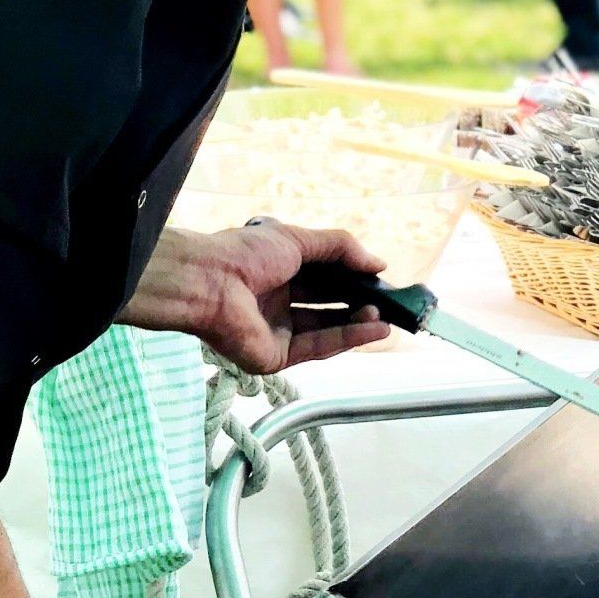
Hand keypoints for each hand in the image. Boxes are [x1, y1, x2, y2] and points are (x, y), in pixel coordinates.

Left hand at [124, 221, 389, 371]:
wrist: (208, 282)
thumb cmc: (246, 254)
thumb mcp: (299, 240)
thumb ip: (341, 249)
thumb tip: (379, 263)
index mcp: (279, 273)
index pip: (324, 279)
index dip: (352, 280)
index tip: (381, 280)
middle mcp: (278, 304)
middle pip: (327, 307)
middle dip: (359, 304)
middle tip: (389, 302)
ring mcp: (277, 332)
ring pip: (326, 330)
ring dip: (357, 323)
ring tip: (385, 316)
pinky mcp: (275, 357)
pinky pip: (316, 348)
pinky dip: (347, 339)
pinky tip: (374, 328)